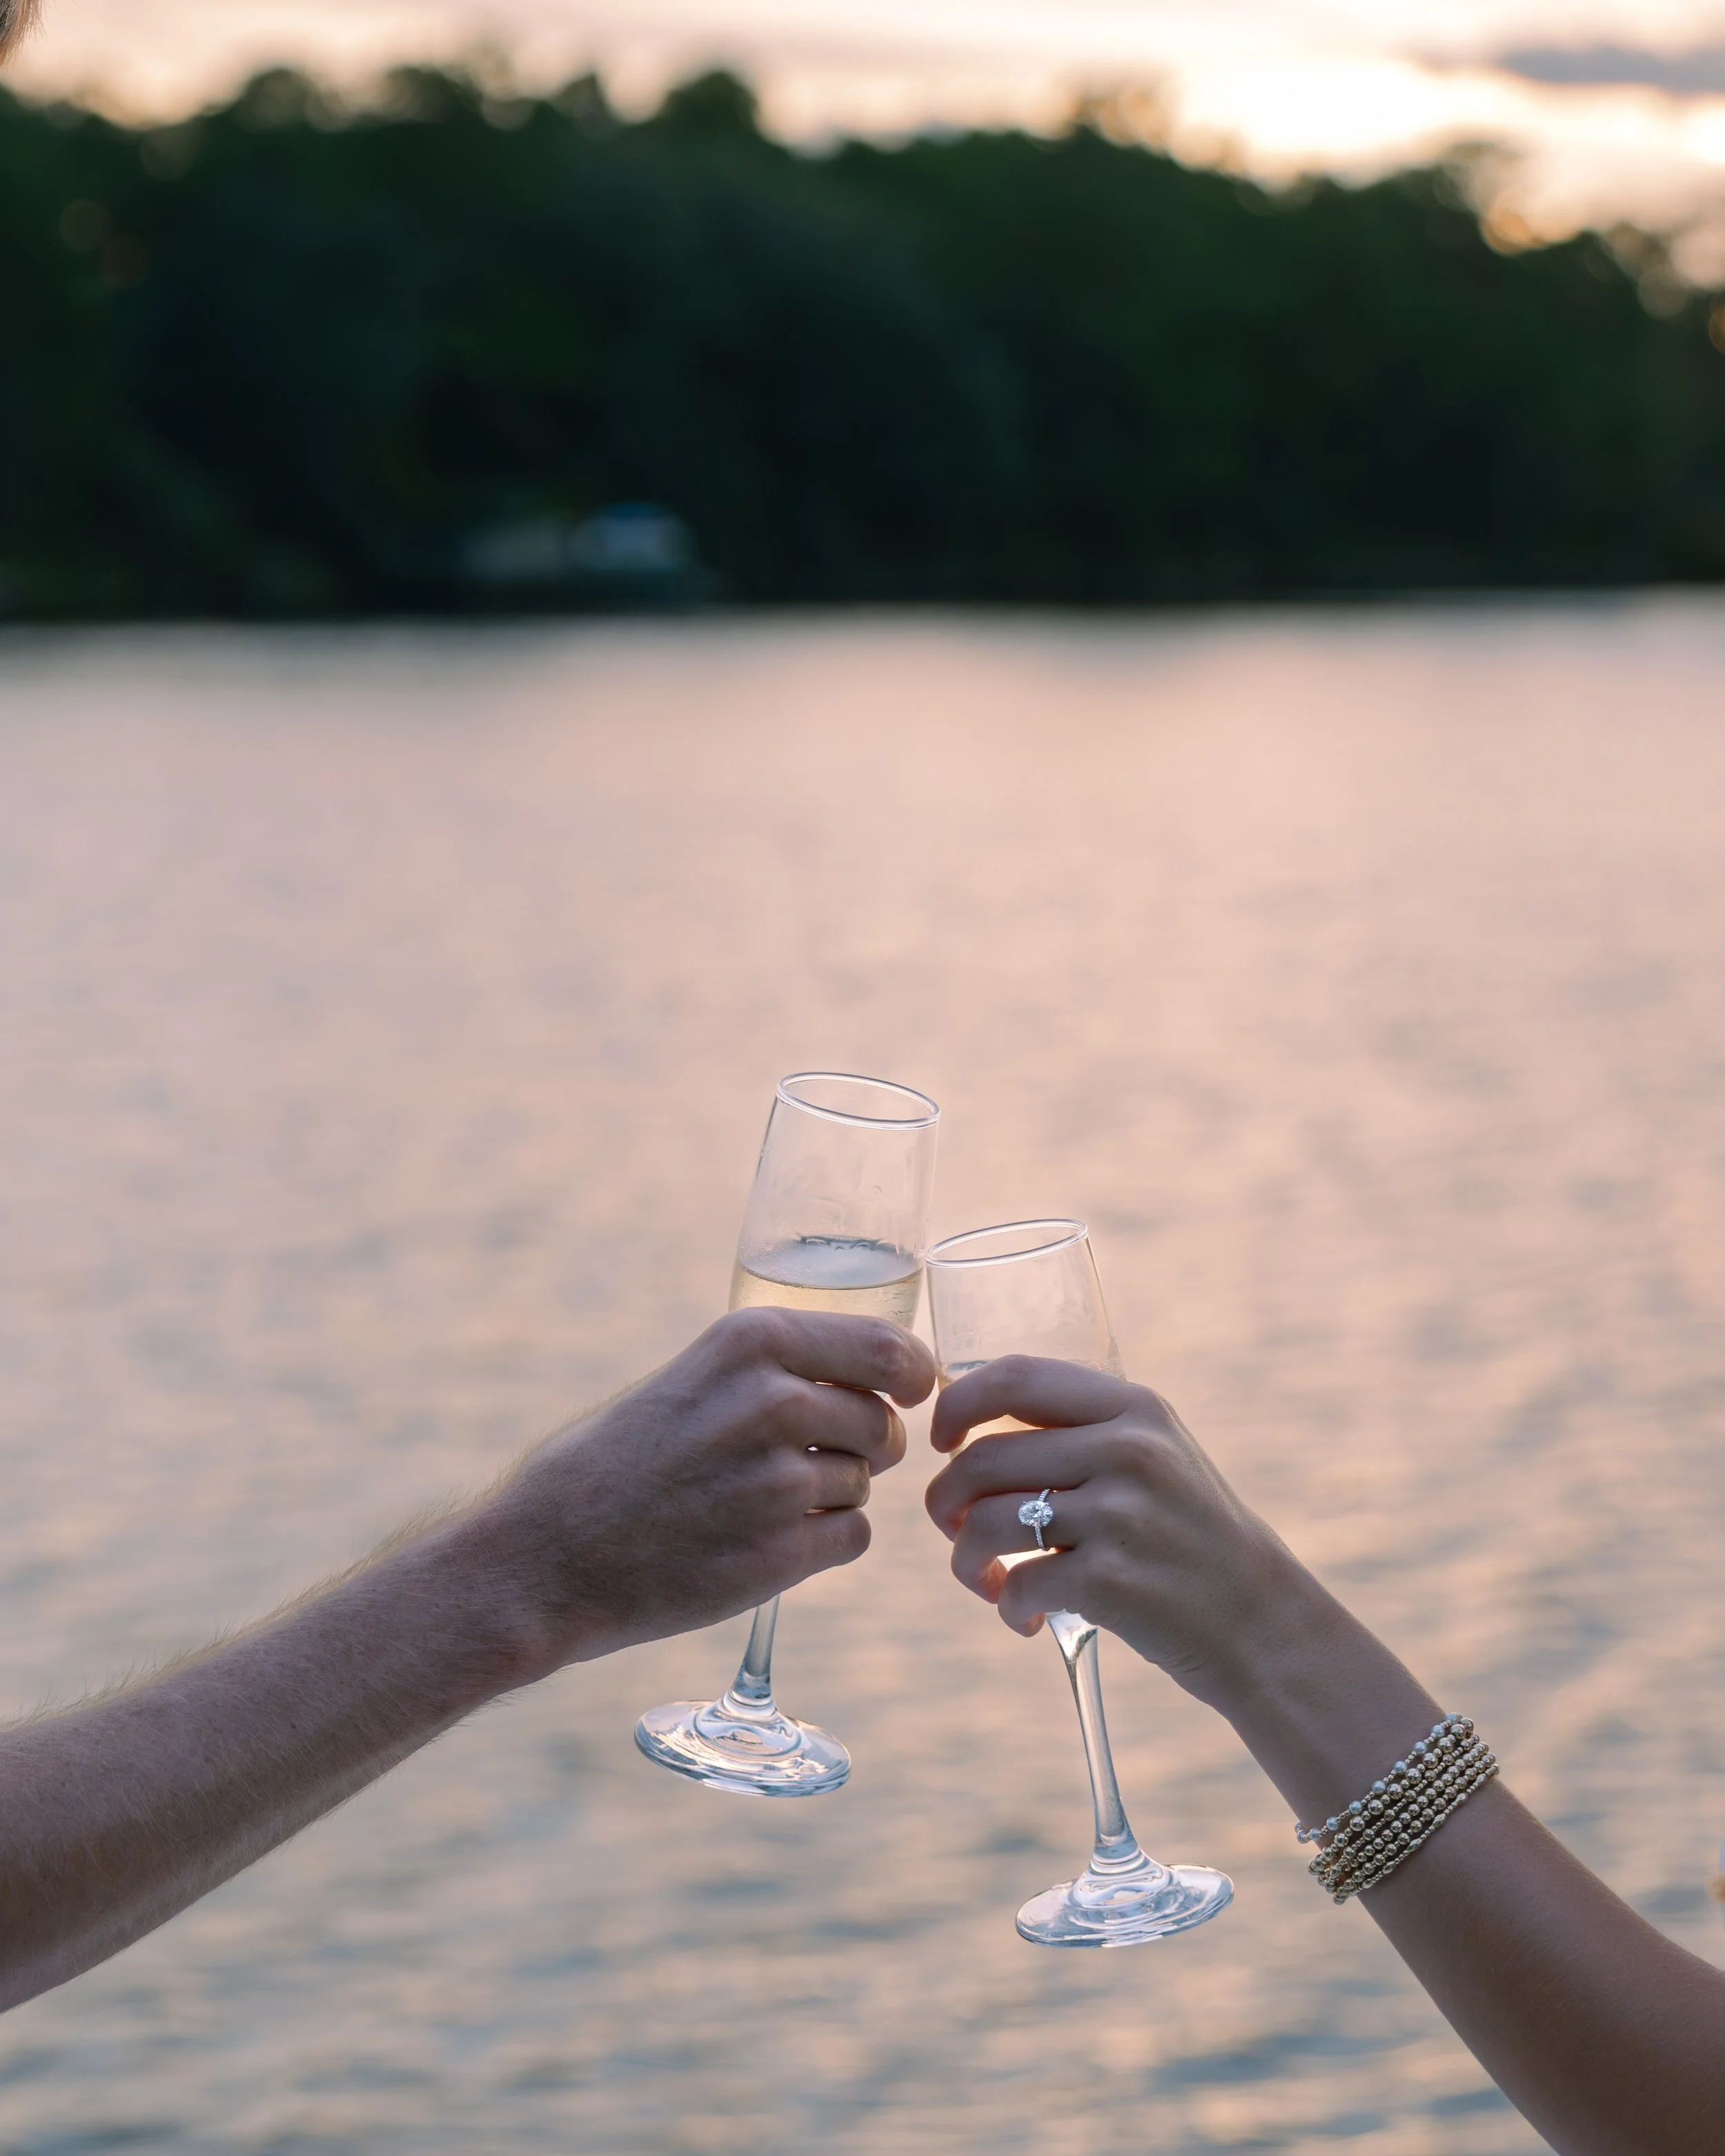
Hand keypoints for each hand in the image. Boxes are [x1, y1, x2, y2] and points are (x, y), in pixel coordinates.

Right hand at [483, 1307, 934, 1676]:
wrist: (547, 1556)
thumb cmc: (618, 1459)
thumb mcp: (694, 1376)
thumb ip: (776, 1368)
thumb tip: (878, 1370)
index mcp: (752, 1341)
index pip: (889, 1348)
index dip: (911, 1375)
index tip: (911, 1390)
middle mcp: (773, 1401)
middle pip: (883, 1423)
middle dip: (860, 1443)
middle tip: (799, 1461)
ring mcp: (779, 1480)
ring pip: (865, 1483)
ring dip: (831, 1495)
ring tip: (754, 1502)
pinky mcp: (780, 1552)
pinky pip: (851, 1537)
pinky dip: (822, 1542)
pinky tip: (765, 1540)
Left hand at [925, 1356, 1306, 1710]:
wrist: (1260, 1621)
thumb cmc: (1189, 1537)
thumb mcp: (1156, 1455)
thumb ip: (1083, 1430)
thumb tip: (968, 1426)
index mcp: (1134, 1408)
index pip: (1015, 1376)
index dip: (957, 1406)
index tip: (941, 1442)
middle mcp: (1128, 1450)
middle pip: (982, 1458)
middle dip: (947, 1501)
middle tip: (956, 1532)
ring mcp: (1121, 1515)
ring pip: (985, 1522)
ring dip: (966, 1561)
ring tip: (987, 1583)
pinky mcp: (1112, 1582)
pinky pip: (1016, 1586)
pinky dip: (1006, 1608)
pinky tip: (1026, 1620)